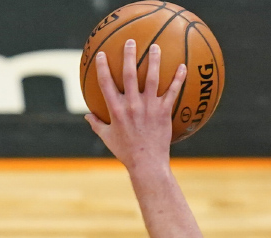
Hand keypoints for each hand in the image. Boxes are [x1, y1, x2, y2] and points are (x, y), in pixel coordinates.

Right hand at [85, 40, 186, 169]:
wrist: (147, 163)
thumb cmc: (126, 152)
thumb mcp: (107, 138)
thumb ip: (97, 124)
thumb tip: (87, 116)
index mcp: (116, 110)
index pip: (106, 83)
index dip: (103, 67)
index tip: (103, 54)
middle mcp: (132, 105)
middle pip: (129, 74)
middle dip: (129, 56)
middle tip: (131, 41)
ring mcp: (149, 107)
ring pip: (152, 78)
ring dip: (154, 61)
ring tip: (156, 47)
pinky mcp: (164, 112)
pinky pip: (172, 92)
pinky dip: (178, 79)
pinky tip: (183, 67)